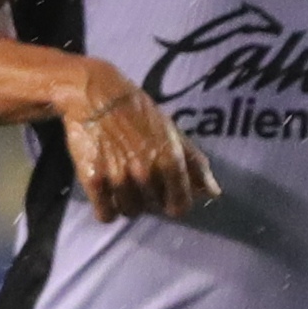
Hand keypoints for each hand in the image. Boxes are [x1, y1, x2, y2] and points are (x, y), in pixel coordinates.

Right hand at [59, 63, 221, 222]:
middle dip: (148, 198)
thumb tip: (214, 192)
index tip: (166, 196)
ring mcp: (119, 178)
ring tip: (120, 181)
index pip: (180, 205)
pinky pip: (105, 214)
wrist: (95, 94)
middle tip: (137, 178)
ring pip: (128, 212)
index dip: (174, 203)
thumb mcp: (171, 131)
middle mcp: (146, 172)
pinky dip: (106, 208)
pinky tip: (106, 191)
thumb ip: (194, 163)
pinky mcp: (93, 180)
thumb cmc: (137, 111)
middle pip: (152, 209)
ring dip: (126, 202)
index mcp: (170, 160)